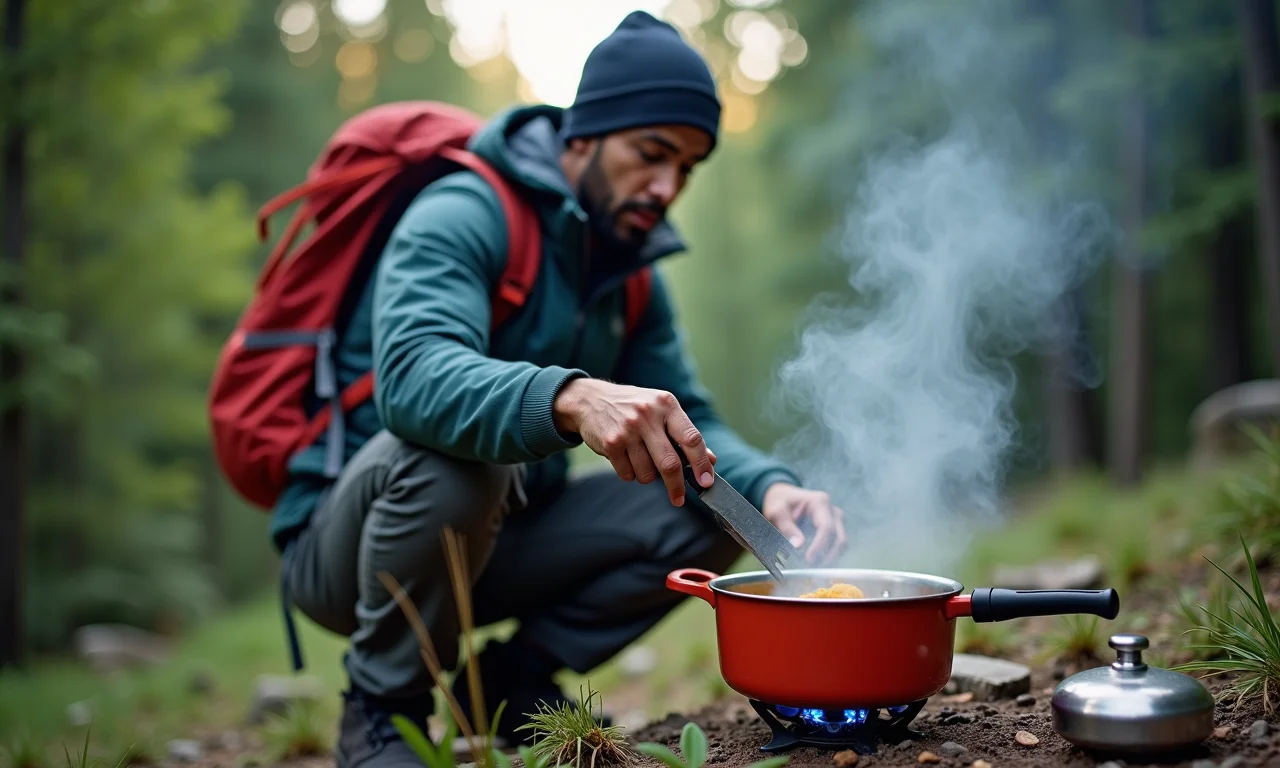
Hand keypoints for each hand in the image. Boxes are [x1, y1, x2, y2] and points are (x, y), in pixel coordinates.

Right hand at [553, 377, 715, 505]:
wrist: (590, 400)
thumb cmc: (634, 407)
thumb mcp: (662, 411)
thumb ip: (685, 434)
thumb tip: (711, 460)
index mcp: (667, 405)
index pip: (692, 439)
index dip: (702, 463)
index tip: (706, 482)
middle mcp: (648, 415)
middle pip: (670, 463)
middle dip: (676, 486)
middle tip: (678, 498)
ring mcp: (628, 430)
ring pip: (647, 473)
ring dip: (647, 475)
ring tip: (640, 458)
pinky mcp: (611, 443)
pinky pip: (628, 474)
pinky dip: (630, 473)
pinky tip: (625, 456)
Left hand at [761, 483, 846, 564]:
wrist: (783, 497)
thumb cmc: (779, 503)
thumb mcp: (777, 512)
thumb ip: (787, 528)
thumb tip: (799, 546)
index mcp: (820, 502)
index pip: (826, 528)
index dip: (819, 546)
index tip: (808, 559)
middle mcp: (832, 510)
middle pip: (839, 537)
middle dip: (828, 555)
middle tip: (811, 567)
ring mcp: (836, 519)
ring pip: (841, 542)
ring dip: (830, 557)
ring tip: (813, 565)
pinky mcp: (836, 527)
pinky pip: (838, 544)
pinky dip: (830, 554)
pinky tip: (817, 561)